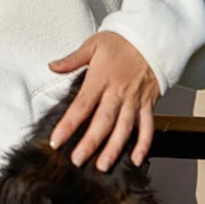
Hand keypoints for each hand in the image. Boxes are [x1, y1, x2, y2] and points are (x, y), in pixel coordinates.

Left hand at [47, 31, 160, 171]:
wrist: (152, 38)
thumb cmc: (122, 41)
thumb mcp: (93, 44)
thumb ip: (72, 59)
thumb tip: (52, 66)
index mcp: (100, 79)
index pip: (81, 105)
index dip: (69, 125)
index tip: (57, 140)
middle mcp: (118, 92)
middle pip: (102, 122)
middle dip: (90, 143)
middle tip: (77, 160)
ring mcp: (134, 100)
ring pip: (124, 128)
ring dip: (114, 149)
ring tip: (102, 165)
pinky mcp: (148, 104)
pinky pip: (147, 126)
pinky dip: (144, 144)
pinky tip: (135, 158)